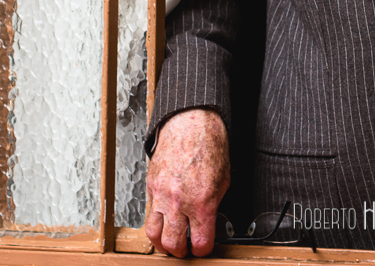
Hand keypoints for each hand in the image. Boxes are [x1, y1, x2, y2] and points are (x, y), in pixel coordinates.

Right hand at [145, 108, 229, 257]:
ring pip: (154, 235)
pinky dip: (156, 221)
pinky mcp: (151, 187)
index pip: (200, 243)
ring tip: (170, 242)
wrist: (190, 123)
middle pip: (173, 244)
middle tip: (185, 249)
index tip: (203, 248)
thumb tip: (211, 220)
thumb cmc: (209, 144)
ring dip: (162, 243)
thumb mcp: (224, 179)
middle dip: (180, 252)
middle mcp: (180, 202)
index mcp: (202, 202)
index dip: (203, 250)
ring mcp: (163, 195)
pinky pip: (150, 213)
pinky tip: (164, 220)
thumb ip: (215, 204)